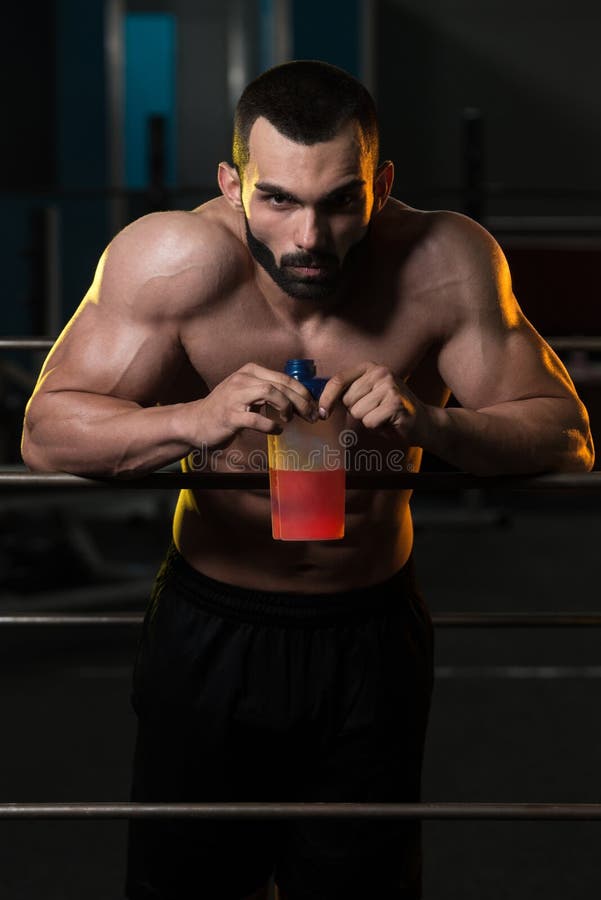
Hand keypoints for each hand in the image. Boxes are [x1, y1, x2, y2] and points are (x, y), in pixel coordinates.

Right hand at [188, 362, 317, 448]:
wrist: (195, 421)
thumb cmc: (226, 409)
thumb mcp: (247, 392)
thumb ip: (268, 391)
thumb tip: (299, 399)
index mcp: (250, 371)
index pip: (284, 378)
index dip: (303, 392)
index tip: (312, 406)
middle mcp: (242, 379)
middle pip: (281, 385)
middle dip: (301, 401)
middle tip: (310, 416)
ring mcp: (234, 396)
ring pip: (270, 393)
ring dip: (286, 408)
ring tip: (289, 420)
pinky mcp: (230, 415)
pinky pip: (256, 418)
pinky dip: (271, 425)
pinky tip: (276, 430)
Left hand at [318, 361, 425, 441]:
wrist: (423, 422)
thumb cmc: (389, 411)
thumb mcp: (367, 395)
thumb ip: (348, 393)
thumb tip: (320, 403)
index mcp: (370, 368)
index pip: (338, 380)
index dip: (326, 398)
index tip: (322, 413)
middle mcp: (380, 372)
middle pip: (347, 400)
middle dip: (356, 411)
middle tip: (375, 411)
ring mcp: (389, 386)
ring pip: (357, 412)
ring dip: (368, 420)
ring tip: (383, 416)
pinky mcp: (395, 403)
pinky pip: (369, 421)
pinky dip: (377, 427)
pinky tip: (389, 422)